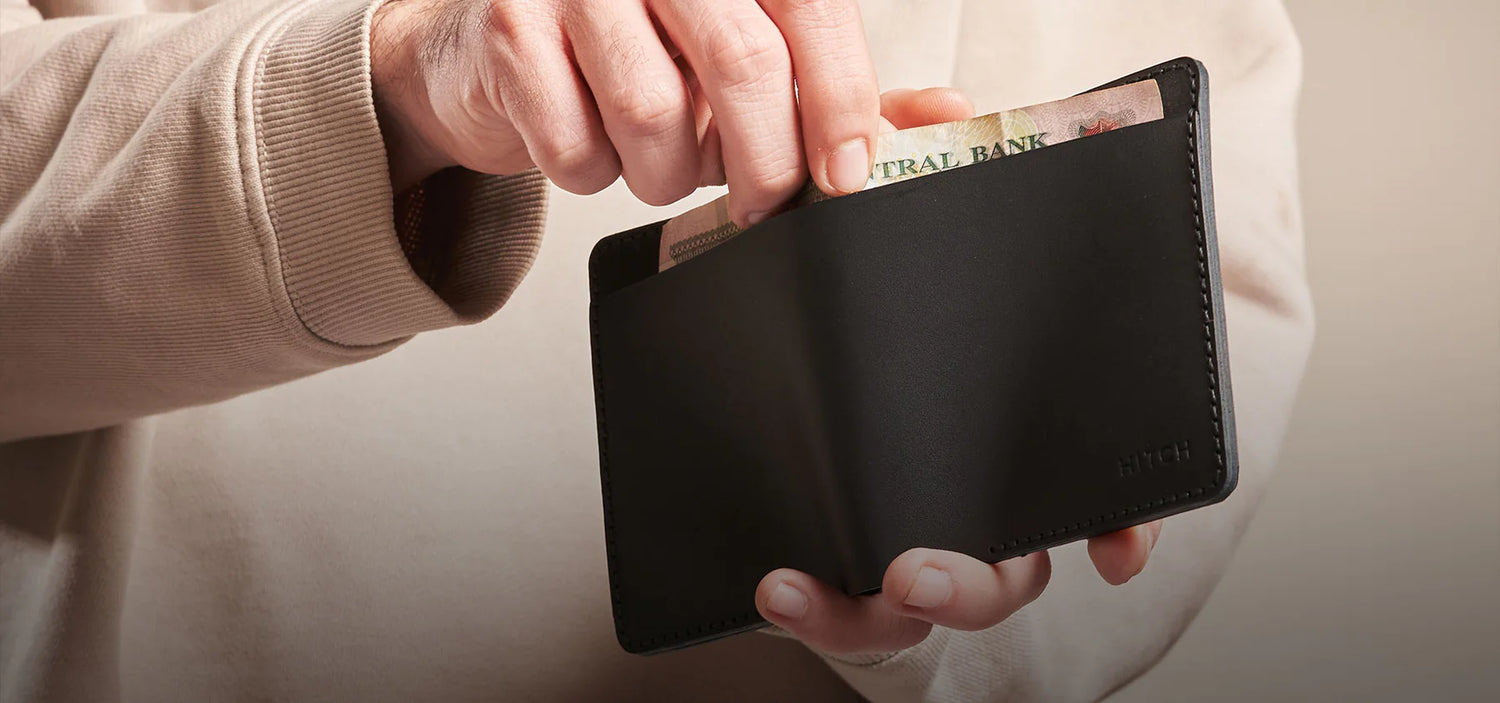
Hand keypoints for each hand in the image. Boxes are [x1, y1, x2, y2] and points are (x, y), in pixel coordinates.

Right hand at [370, 0, 880, 225]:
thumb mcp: (746, 69)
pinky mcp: (509, 24)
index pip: (813, 13)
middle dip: (765, 163)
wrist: (492, 54)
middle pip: (743, 63)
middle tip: (761, 205)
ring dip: (664, 173)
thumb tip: (949, 116)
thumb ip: (837, 89)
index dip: (841, 102)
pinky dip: (588, 172)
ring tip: (654, 159)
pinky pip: (572, 142)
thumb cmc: (635, 56)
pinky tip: (587, 144)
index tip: (846, 175)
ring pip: (653, 114)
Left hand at [748, 84, 1165, 653]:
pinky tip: (775, 583)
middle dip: (971, 584)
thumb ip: (913, 146)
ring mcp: (906, 529)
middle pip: (1006, 573)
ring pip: (916, 608)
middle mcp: (973, 495)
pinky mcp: (837, 554)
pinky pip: (841, 609)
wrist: (768, 307)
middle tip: (916, 567)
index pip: (1097, 490)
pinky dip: (817, 611)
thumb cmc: (854, 264)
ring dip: (869, 611)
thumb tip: (946, 114)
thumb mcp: (877, 202)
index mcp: (1014, 432)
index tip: (1118, 552)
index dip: (1124, 526)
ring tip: (802, 586)